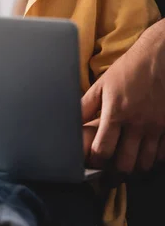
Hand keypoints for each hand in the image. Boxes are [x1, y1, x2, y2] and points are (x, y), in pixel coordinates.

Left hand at [82, 19, 164, 172]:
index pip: (103, 150)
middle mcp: (137, 123)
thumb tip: (71, 120)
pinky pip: (163, 155)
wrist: (161, 56)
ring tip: (128, 158)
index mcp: (116, 111)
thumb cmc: (129, 68)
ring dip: (135, 165)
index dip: (96, 160)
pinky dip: (154, 157)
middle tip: (111, 165)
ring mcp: (157, 126)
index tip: (94, 159)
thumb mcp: (104, 83)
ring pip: (145, 163)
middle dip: (116, 169)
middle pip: (125, 164)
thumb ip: (87, 104)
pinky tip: (146, 150)